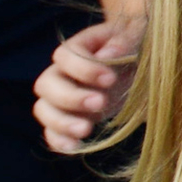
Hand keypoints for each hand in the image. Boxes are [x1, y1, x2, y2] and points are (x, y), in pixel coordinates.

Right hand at [34, 17, 136, 152]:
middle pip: (46, 84)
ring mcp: (62, 97)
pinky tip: (76, 146)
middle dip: (71, 97)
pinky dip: (59, 140)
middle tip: (100, 103)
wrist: (138, 62)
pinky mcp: (68, 118)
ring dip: (61, 122)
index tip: (110, 79)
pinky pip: (51, 131)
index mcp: (78, 47)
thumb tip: (107, 55)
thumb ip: (124, 42)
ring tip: (86, 129)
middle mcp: (63, 72)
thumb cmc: (136, 43)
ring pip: (43, 109)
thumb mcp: (137, 34)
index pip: (64, 56)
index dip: (83, 68)